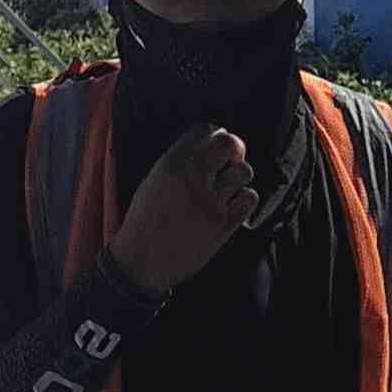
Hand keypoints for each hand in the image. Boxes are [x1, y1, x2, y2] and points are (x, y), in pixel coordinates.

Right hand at [109, 125, 258, 296]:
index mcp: (171, 164)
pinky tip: (233, 203)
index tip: (217, 143)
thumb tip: (205, 146)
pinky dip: (244, 198)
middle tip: (232, 158)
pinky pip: (249, 198)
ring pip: (244, 172)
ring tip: (229, 185)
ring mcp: (210, 202)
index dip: (216, 133)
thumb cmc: (144, 219)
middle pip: (229, 144)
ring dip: (239, 176)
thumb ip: (177, 161)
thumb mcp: (152, 180)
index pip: (205, 130)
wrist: (142, 261)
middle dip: (236, 148)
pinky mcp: (223, 224)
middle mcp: (192, 178)